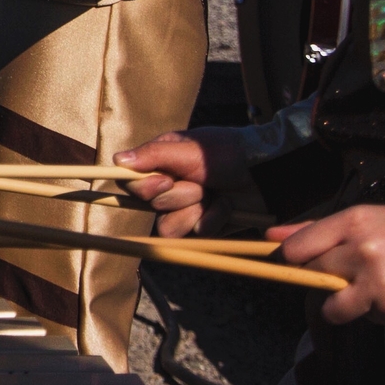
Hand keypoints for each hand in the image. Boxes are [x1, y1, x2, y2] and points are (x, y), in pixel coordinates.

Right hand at [115, 128, 253, 238]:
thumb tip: (115, 159)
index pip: (131, 182)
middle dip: (180, 196)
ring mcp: (186, 207)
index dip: (144, 187)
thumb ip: (154, 155)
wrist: (269, 173)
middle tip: (202, 184)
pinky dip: (213, 220)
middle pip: (151, 206)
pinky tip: (226, 206)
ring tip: (215, 196)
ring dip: (195, 211)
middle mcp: (170, 185)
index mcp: (161, 162)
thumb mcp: (191, 149)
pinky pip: (194, 234)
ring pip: (168, 226)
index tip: (166, 181)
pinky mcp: (203, 224)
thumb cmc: (231, 152)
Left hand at [267, 205, 384, 324]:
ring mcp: (378, 283)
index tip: (290, 261)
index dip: (289, 256)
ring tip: (374, 283)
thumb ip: (316, 229)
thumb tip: (270, 236)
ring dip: (347, 302)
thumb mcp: (366, 219)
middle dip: (326, 277)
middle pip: (316, 275)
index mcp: (355, 222)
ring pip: (335, 307)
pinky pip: (366, 317)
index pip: (299, 246)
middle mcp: (364, 252)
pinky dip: (376, 309)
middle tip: (351, 269)